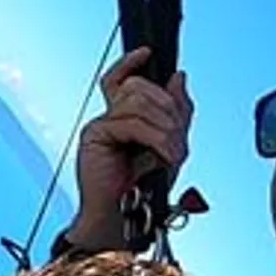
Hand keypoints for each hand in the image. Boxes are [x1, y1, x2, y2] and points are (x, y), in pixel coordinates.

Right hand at [66, 46, 192, 249]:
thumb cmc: (144, 191)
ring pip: (137, 100)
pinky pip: (130, 122)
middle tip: (179, 140)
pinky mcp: (95, 135)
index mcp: (124, 119)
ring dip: (164, 126)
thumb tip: (179, 77)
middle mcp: (110, 118)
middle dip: (169, 110)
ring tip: (172, 153)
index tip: (147, 53)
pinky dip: (154, 138)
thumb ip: (177, 113)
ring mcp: (101, 125)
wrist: (123, 221)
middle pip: (139, 87)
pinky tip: (161, 155)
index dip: (130, 62)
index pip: (121, 79)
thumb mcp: (172, 148)